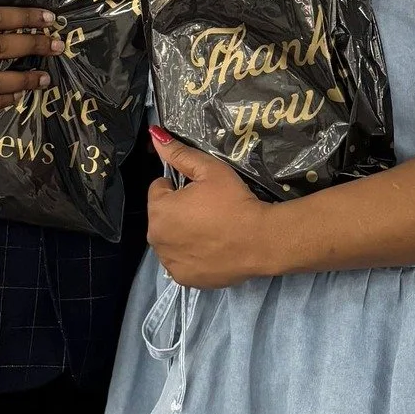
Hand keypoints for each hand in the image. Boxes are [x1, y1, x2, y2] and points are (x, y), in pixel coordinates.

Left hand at [146, 129, 280, 288]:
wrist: (260, 241)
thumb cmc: (234, 201)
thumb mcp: (210, 170)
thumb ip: (180, 153)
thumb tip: (154, 134)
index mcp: (159, 209)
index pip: (159, 189)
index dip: (179, 187)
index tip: (201, 192)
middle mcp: (156, 238)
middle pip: (162, 216)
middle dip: (178, 211)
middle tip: (208, 211)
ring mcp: (169, 261)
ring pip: (170, 240)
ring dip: (182, 234)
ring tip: (210, 230)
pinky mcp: (183, 278)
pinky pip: (180, 261)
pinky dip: (190, 255)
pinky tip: (210, 249)